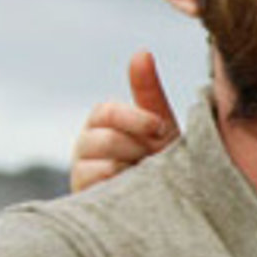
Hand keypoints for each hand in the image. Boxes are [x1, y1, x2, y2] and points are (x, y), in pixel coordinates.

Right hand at [69, 50, 178, 192]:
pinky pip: (93, 184)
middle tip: (153, 159)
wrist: (175, 204)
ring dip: (129, 168)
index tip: (159, 129)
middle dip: (134, 147)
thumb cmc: (166, 161)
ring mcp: (81, 172)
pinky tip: (134, 190)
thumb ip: (149, 92)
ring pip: (99, 163)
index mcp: (104, 124)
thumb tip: (141, 52)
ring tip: (145, 176)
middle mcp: (87, 145)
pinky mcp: (82, 198)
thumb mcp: (162, 127)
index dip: (133, 118)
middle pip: (101, 138)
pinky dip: (117, 185)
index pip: (106, 112)